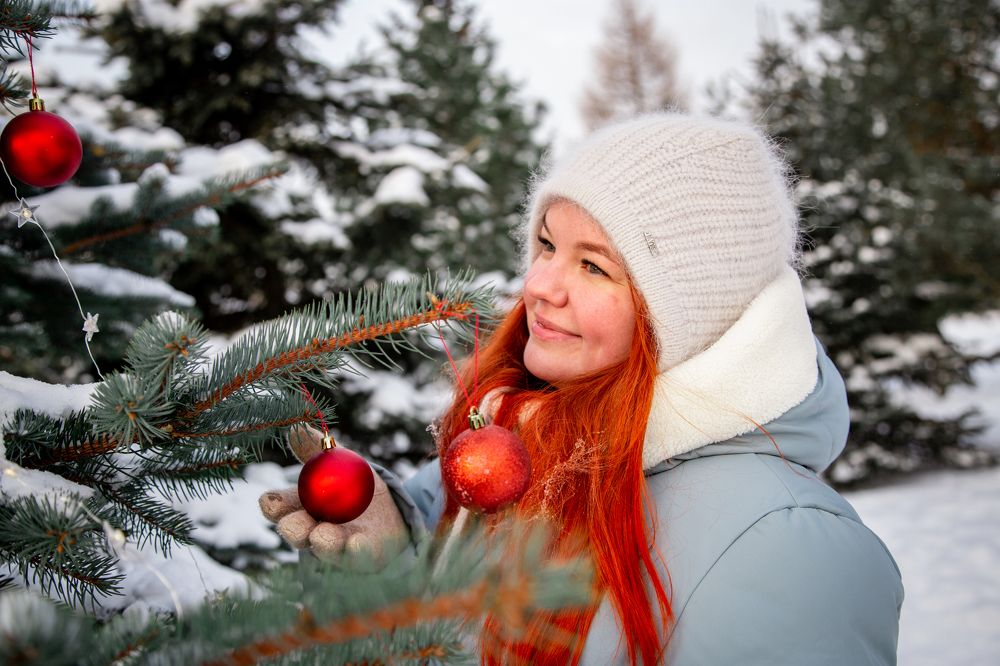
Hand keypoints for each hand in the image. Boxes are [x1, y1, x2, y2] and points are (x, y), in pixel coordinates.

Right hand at [258, 425, 407, 564]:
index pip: (280, 507)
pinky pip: (357, 555)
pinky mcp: (362, 554)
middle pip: (295, 532)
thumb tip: (295, 427)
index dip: (272, 505)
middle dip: (291, 528)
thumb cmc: (354, 488)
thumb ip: (317, 450)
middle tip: (293, 522)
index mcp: (302, 506)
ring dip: (322, 540)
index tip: (270, 501)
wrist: (391, 512)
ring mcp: (337, 545)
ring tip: (323, 533)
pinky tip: (355, 541)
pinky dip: (355, 549)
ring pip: (323, 546)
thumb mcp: (338, 463)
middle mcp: (313, 529)